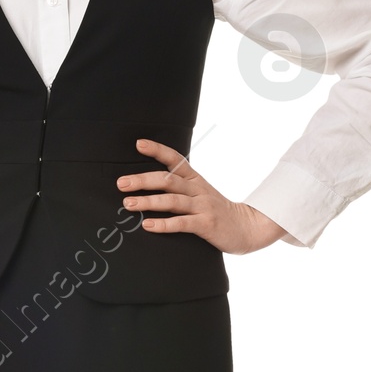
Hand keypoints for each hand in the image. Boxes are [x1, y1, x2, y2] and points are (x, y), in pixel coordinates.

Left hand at [117, 139, 294, 252]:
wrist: (248, 227)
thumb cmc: (218, 211)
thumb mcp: (201, 193)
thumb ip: (180, 188)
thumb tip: (150, 185)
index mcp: (195, 179)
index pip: (175, 159)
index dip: (157, 150)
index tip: (138, 144)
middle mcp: (197, 189)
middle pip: (167, 180)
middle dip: (142, 180)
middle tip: (121, 183)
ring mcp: (202, 206)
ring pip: (172, 201)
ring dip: (148, 201)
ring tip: (128, 204)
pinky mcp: (206, 224)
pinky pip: (182, 223)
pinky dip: (163, 224)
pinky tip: (147, 225)